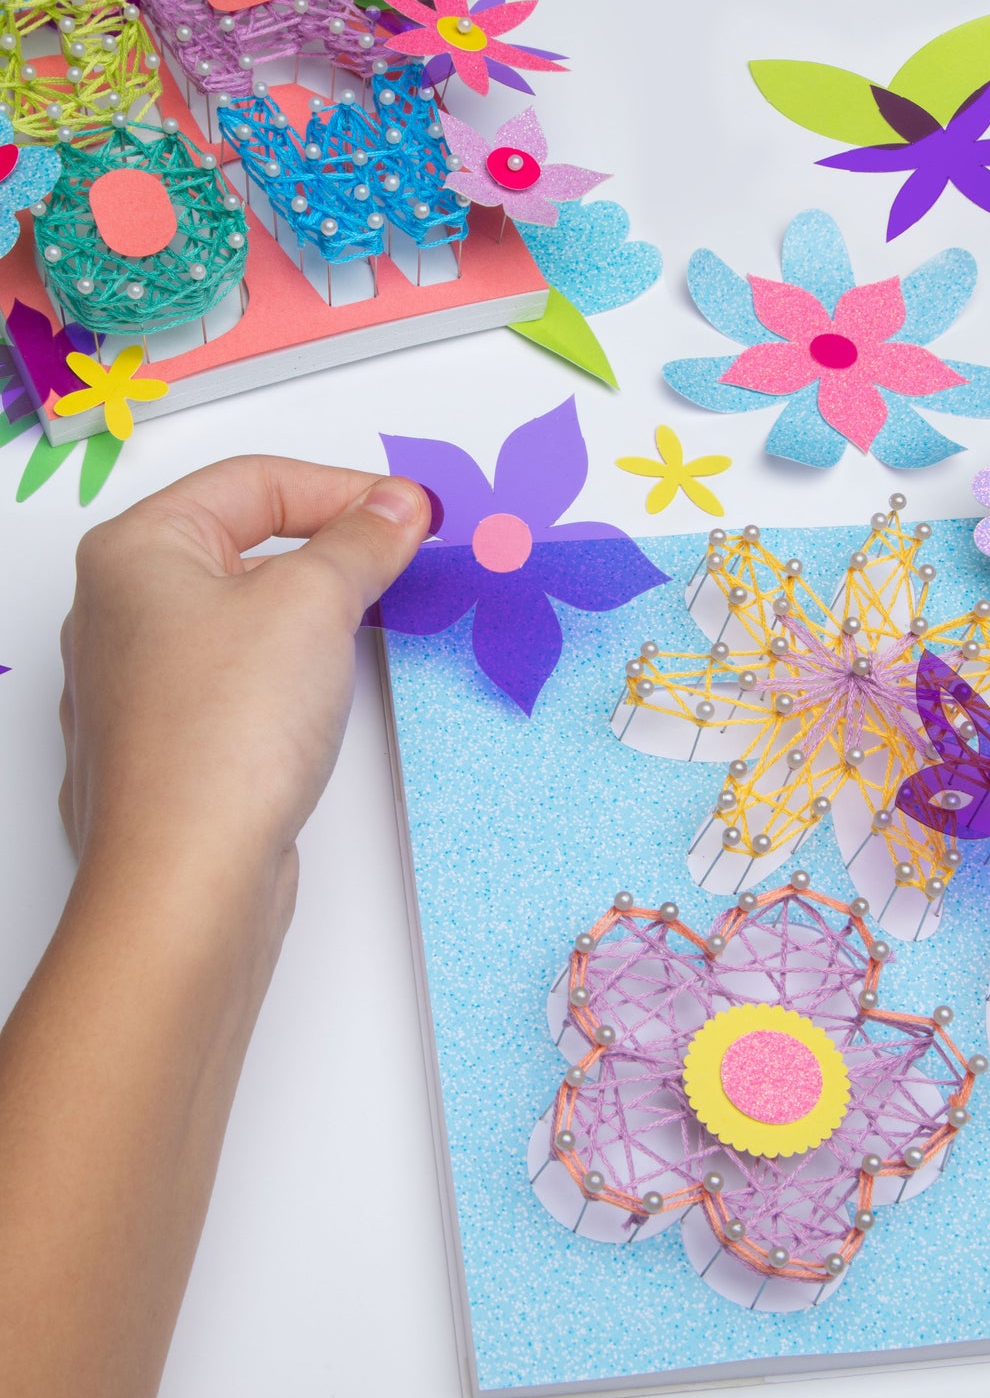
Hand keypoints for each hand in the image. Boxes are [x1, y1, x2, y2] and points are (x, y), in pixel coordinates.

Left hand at [0, 455, 428, 1397]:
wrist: (188, 911)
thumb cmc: (226, 748)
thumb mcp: (303, 617)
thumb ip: (358, 548)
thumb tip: (406, 509)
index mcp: (147, 564)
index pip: (260, 486)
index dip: (352, 486)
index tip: (432, 516)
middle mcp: (140, 622)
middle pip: (261, 547)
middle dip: (352, 544)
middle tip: (441, 561)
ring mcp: (166, 696)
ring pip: (268, 621)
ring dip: (341, 611)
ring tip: (416, 618)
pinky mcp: (200, 761)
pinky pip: (270, 682)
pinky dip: (322, 670)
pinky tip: (363, 694)